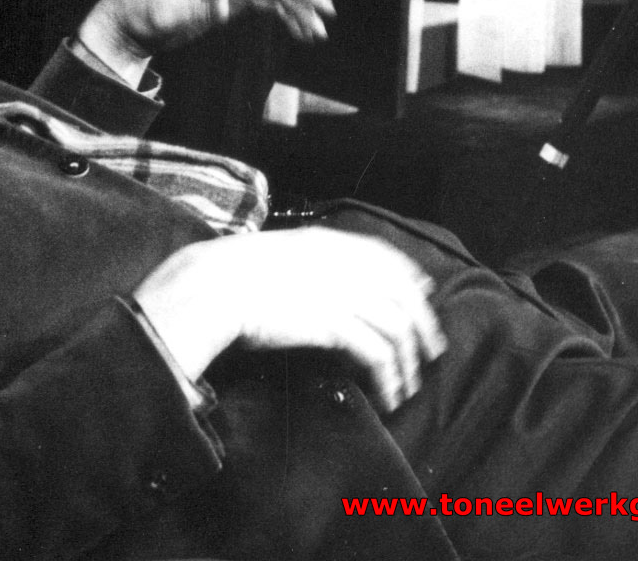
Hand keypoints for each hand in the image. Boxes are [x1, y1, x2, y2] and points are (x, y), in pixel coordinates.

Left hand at [74, 0, 333, 84]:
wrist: (128, 28)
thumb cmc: (142, 13)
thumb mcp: (167, 12)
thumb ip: (198, 8)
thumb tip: (228, 4)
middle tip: (325, 9)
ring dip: (297, 7)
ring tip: (318, 29)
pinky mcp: (228, 0)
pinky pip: (263, 3)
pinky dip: (283, 15)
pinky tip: (300, 30)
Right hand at [133, 228, 444, 411]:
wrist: (209, 288)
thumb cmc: (229, 278)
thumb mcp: (274, 258)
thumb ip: (307, 266)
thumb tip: (329, 286)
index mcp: (325, 244)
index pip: (386, 257)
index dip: (410, 281)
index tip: (422, 301)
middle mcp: (340, 264)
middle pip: (401, 294)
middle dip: (421, 326)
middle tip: (428, 353)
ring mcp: (339, 291)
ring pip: (396, 327)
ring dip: (407, 362)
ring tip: (405, 386)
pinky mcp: (333, 323)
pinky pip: (378, 353)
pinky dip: (389, 377)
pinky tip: (386, 393)